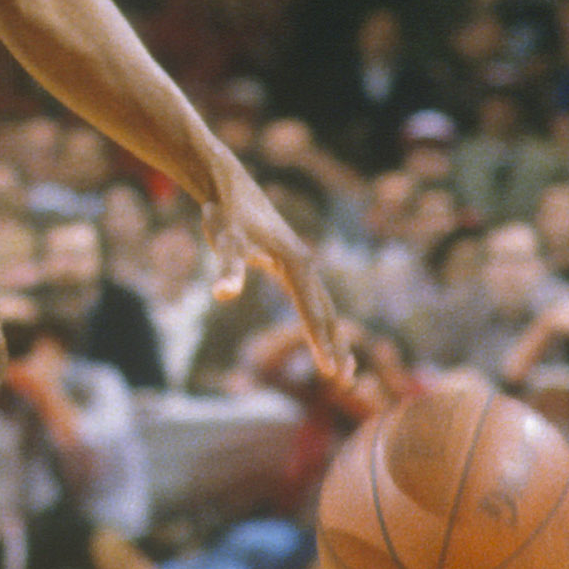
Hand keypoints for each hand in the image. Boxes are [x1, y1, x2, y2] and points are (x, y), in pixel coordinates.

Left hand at [204, 167, 345, 388]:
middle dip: (336, 347)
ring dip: (336, 339)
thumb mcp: (223, 239)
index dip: (319, 342)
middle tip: (344, 382)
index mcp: (296, 263)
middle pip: (326, 313)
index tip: (329, 372)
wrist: (229, 185)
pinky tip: (323, 338)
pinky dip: (324, 323)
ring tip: (345, 372)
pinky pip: (316, 300)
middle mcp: (306, 265)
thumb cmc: (227, 213)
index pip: (311, 311)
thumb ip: (227, 267)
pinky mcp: (294, 264)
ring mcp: (302, 265)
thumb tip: (223, 295)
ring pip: (326, 308)